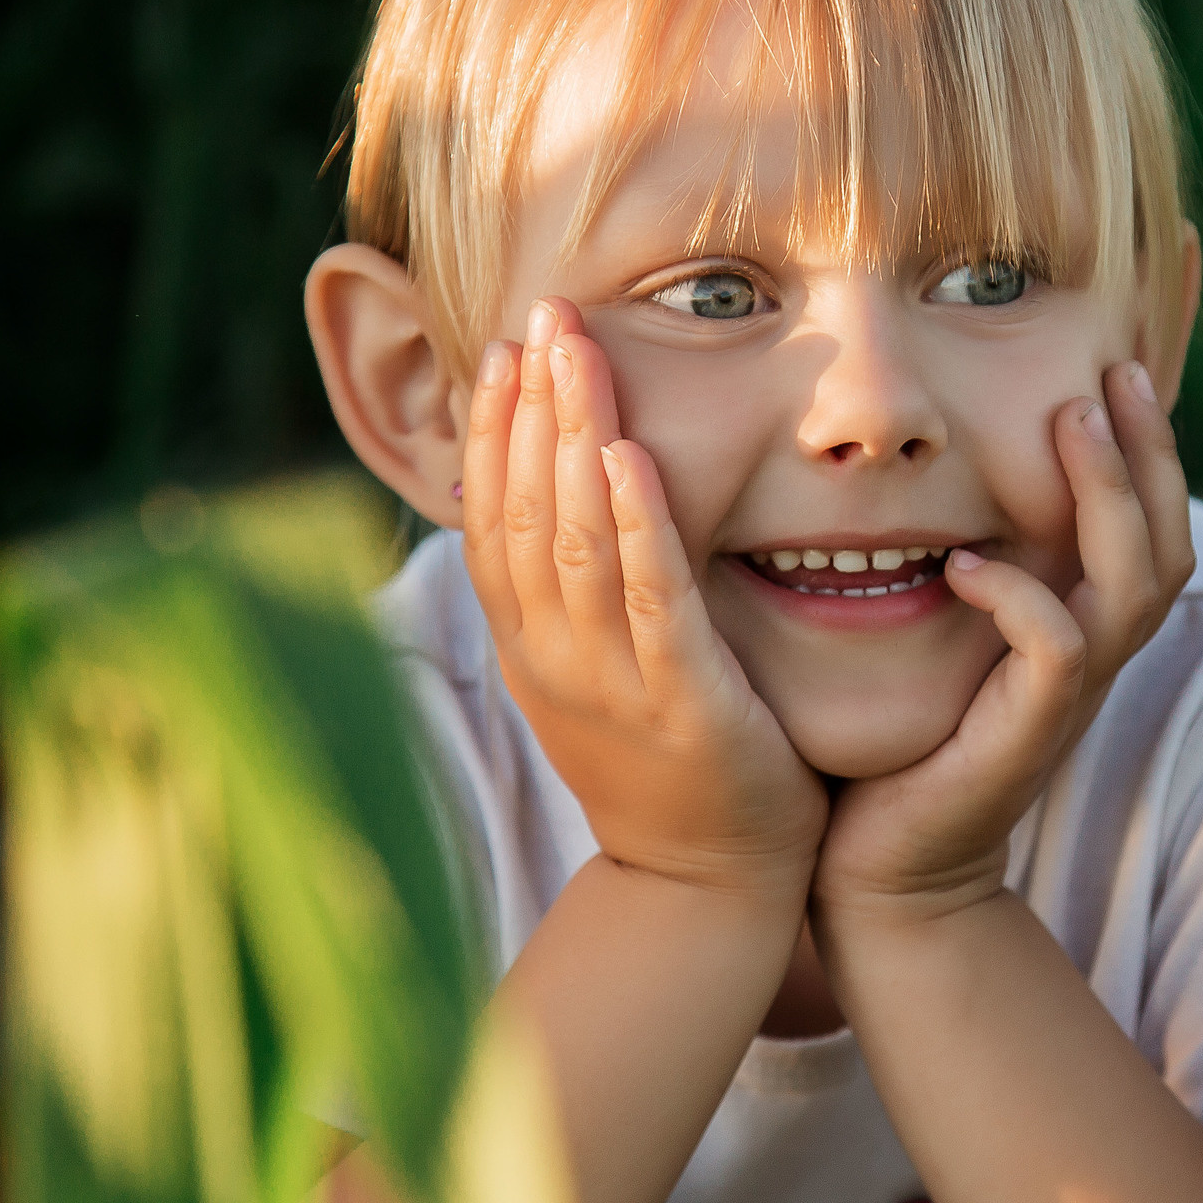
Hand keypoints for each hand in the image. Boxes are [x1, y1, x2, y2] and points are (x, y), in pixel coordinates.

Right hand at [460, 297, 826, 900]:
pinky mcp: (683, 703)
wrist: (708, 887)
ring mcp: (611, 683)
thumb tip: (565, 498)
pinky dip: (636, 526)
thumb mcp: (600, 674)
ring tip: (578, 354)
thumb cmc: (669, 766)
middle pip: (524, 512)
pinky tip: (631, 459)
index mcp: (530, 648)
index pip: (494, 518)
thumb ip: (579, 594)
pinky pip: (651, 601)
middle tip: (541, 315)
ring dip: (573, 440)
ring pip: (575, 542)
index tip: (506, 349)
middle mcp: (553, 659)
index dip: (495, 430)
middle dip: (530, 408)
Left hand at [811, 360, 1193, 924]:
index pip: (1153, 528)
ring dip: (1107, 496)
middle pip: (1169, 543)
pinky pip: (1060, 649)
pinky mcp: (1027, 735)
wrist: (884, 872)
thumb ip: (956, 564)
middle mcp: (1092, 659)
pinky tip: (966, 563)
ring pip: (1133, 583)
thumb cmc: (900, 747)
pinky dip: (1022, 597)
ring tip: (1070, 421)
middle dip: (1150, 452)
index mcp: (1082, 631)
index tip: (1117, 367)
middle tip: (1115, 371)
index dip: (1150, 452)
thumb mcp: (938, 638)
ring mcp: (1065, 699)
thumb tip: (926, 475)